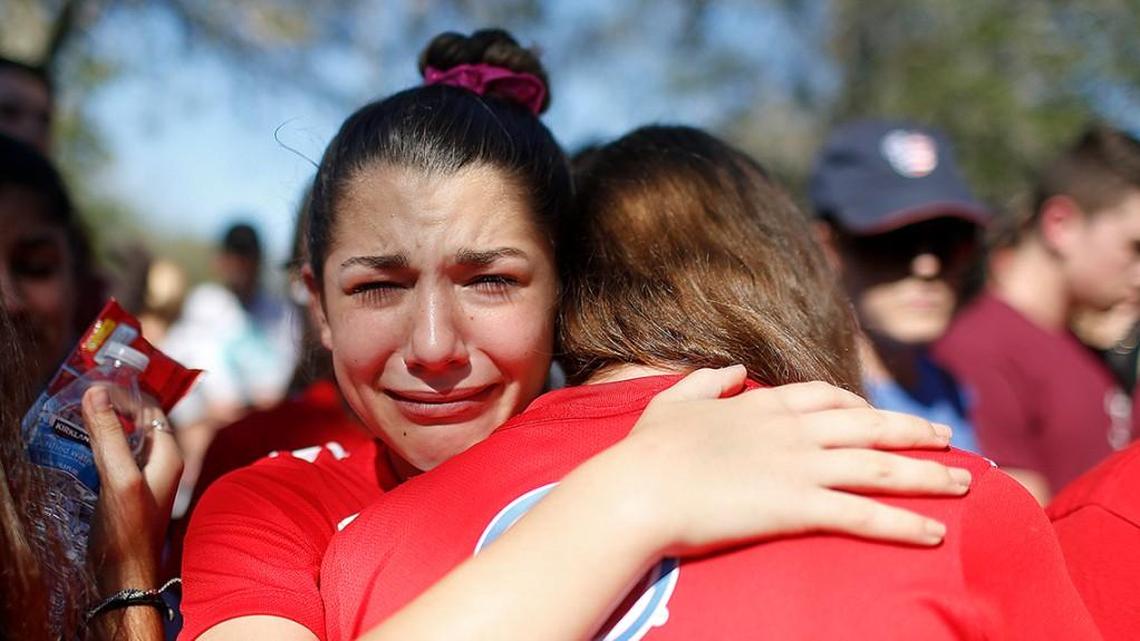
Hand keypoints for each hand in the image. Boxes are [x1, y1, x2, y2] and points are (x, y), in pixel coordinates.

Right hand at [84, 386, 182, 592]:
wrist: (125, 576)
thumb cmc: (127, 530)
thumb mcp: (118, 478)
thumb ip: (109, 435)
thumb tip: (97, 391)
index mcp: (169, 454)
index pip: (150, 408)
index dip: (124, 394)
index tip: (93, 386)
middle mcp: (161, 462)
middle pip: (138, 421)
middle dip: (112, 406)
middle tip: (79, 397)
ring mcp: (145, 476)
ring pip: (125, 438)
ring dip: (103, 426)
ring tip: (73, 416)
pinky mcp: (128, 490)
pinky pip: (115, 457)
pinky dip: (98, 446)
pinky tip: (77, 447)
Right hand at [607, 366, 969, 556]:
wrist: (640, 489)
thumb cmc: (649, 451)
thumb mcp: (674, 401)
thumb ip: (706, 381)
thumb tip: (730, 369)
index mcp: (764, 405)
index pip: (828, 396)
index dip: (861, 405)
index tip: (880, 414)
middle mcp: (792, 431)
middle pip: (870, 426)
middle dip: (914, 431)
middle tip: (947, 439)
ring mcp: (799, 467)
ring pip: (879, 466)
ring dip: (927, 475)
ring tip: (963, 484)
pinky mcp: (798, 506)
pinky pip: (864, 514)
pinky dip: (904, 523)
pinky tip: (935, 532)